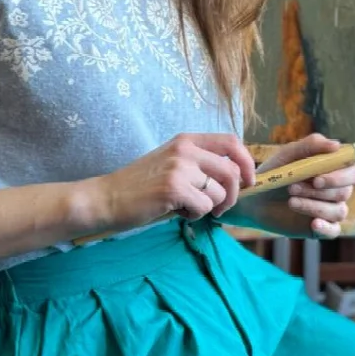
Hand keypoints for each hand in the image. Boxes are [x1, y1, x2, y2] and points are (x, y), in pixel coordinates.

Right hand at [87, 133, 255, 234]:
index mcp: (186, 140)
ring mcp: (179, 167)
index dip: (247, 163)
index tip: (248, 182)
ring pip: (220, 192)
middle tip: (221, 208)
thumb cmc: (140, 186)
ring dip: (211, 207)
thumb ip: (200, 164)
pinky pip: (204, 207)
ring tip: (188, 207)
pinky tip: (177, 212)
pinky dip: (195, 215)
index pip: (232, 142)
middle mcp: (185, 149)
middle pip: (232, 171)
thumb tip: (237, 178)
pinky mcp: (173, 188)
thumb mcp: (171, 163)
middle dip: (234, 195)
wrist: (106, 198)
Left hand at [256, 133, 354, 239]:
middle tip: (293, 188)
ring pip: (338, 211)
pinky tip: (313, 223)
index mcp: (333, 170)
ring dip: (313, 205)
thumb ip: (311, 145)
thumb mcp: (288, 155)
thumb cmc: (274, 172)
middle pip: (346, 192)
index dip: (340, 176)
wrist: (254, 198)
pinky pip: (334, 230)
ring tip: (289, 200)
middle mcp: (336, 189)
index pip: (353, 171)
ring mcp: (329, 209)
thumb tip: (337, 145)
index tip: (316, 178)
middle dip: (319, 191)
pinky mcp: (321, 227)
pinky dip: (326, 227)